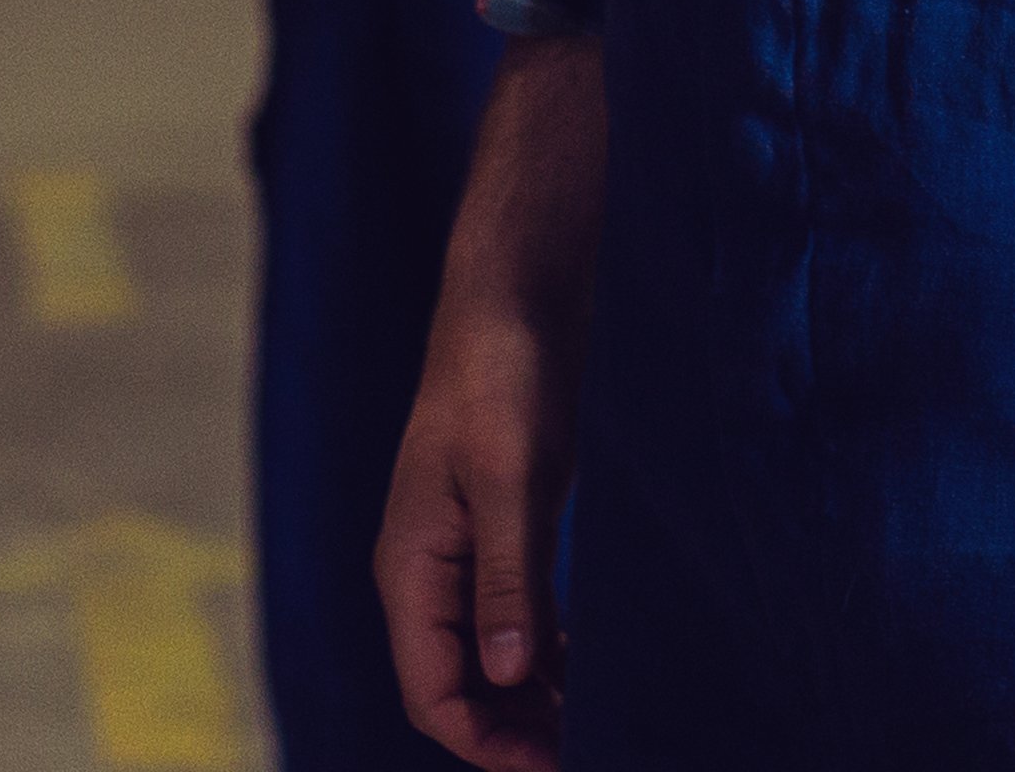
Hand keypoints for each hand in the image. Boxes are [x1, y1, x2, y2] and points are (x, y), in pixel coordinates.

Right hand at [378, 39, 602, 771]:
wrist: (516, 290)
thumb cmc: (502, 369)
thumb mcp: (509, 474)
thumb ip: (505, 576)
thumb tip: (503, 672)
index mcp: (411, 563)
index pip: (434, 692)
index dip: (488, 744)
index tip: (557, 769)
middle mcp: (431, 569)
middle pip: (462, 686)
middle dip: (517, 732)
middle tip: (594, 753)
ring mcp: (467, 549)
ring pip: (493, 657)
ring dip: (537, 698)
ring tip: (603, 726)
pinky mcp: (506, 526)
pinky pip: (518, 615)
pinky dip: (550, 652)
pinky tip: (597, 666)